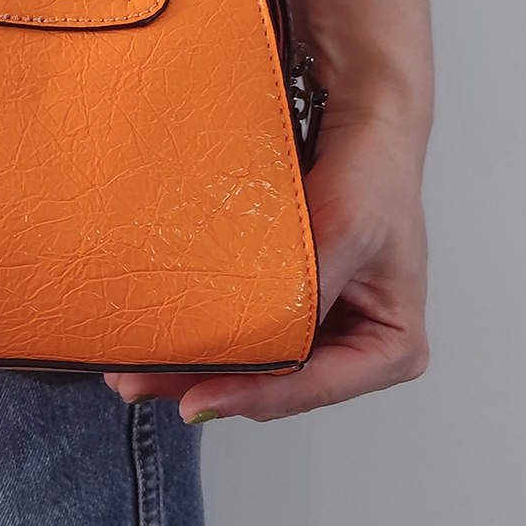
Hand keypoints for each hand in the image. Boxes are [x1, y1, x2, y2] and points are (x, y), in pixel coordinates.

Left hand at [107, 108, 428, 420]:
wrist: (362, 123)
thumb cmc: (372, 176)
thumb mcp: (344, 235)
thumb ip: (307, 293)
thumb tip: (261, 347)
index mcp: (391, 349)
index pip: (313, 388)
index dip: (252, 397)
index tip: (193, 402)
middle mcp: (357, 350)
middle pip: (277, 386)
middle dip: (210, 385)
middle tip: (139, 384)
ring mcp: (321, 331)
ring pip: (254, 366)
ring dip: (197, 366)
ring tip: (134, 372)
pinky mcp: (288, 308)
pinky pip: (244, 333)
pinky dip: (206, 336)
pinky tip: (162, 339)